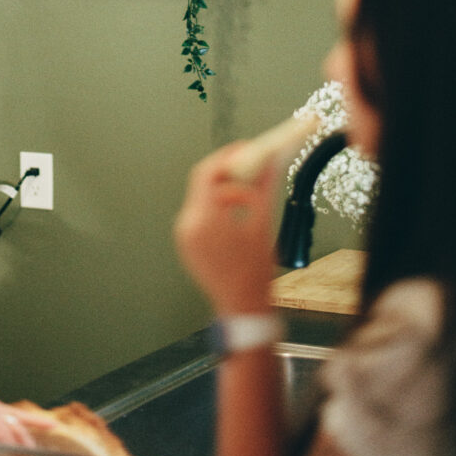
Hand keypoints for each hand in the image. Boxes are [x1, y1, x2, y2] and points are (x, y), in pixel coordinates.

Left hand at [174, 141, 277, 313]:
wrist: (242, 306)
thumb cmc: (253, 274)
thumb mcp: (262, 225)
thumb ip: (263, 188)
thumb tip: (271, 162)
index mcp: (203, 219)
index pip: (207, 173)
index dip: (226, 156)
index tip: (244, 149)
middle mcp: (187, 224)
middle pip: (202, 183)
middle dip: (226, 172)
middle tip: (248, 165)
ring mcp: (184, 234)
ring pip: (201, 197)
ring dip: (223, 190)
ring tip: (247, 192)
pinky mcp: (186, 242)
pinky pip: (199, 213)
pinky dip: (216, 206)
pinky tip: (236, 212)